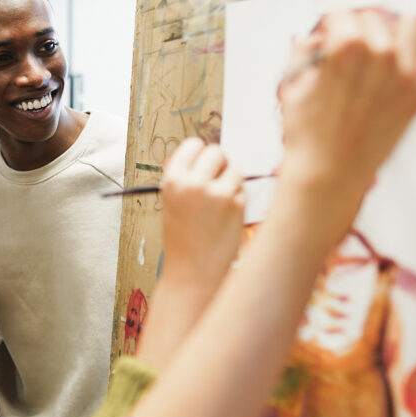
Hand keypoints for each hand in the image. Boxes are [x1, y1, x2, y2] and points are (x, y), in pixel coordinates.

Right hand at [159, 138, 245, 287]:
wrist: (193, 272)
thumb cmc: (182, 239)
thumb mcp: (172, 204)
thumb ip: (183, 177)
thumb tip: (197, 151)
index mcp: (172, 180)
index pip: (194, 145)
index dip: (201, 155)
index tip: (203, 166)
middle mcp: (193, 182)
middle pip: (217, 152)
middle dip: (219, 165)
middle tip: (215, 183)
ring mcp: (216, 193)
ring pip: (235, 170)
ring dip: (231, 184)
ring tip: (219, 207)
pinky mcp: (236, 204)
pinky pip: (243, 189)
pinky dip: (239, 200)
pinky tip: (226, 218)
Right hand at [278, 9, 415, 203]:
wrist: (326, 172)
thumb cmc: (307, 135)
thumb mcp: (291, 86)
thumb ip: (301, 52)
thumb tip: (315, 38)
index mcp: (345, 49)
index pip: (343, 15)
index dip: (332, 26)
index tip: (329, 38)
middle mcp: (380, 55)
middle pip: (376, 18)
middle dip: (362, 29)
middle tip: (351, 50)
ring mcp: (404, 75)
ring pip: (414, 25)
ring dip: (399, 33)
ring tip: (386, 49)